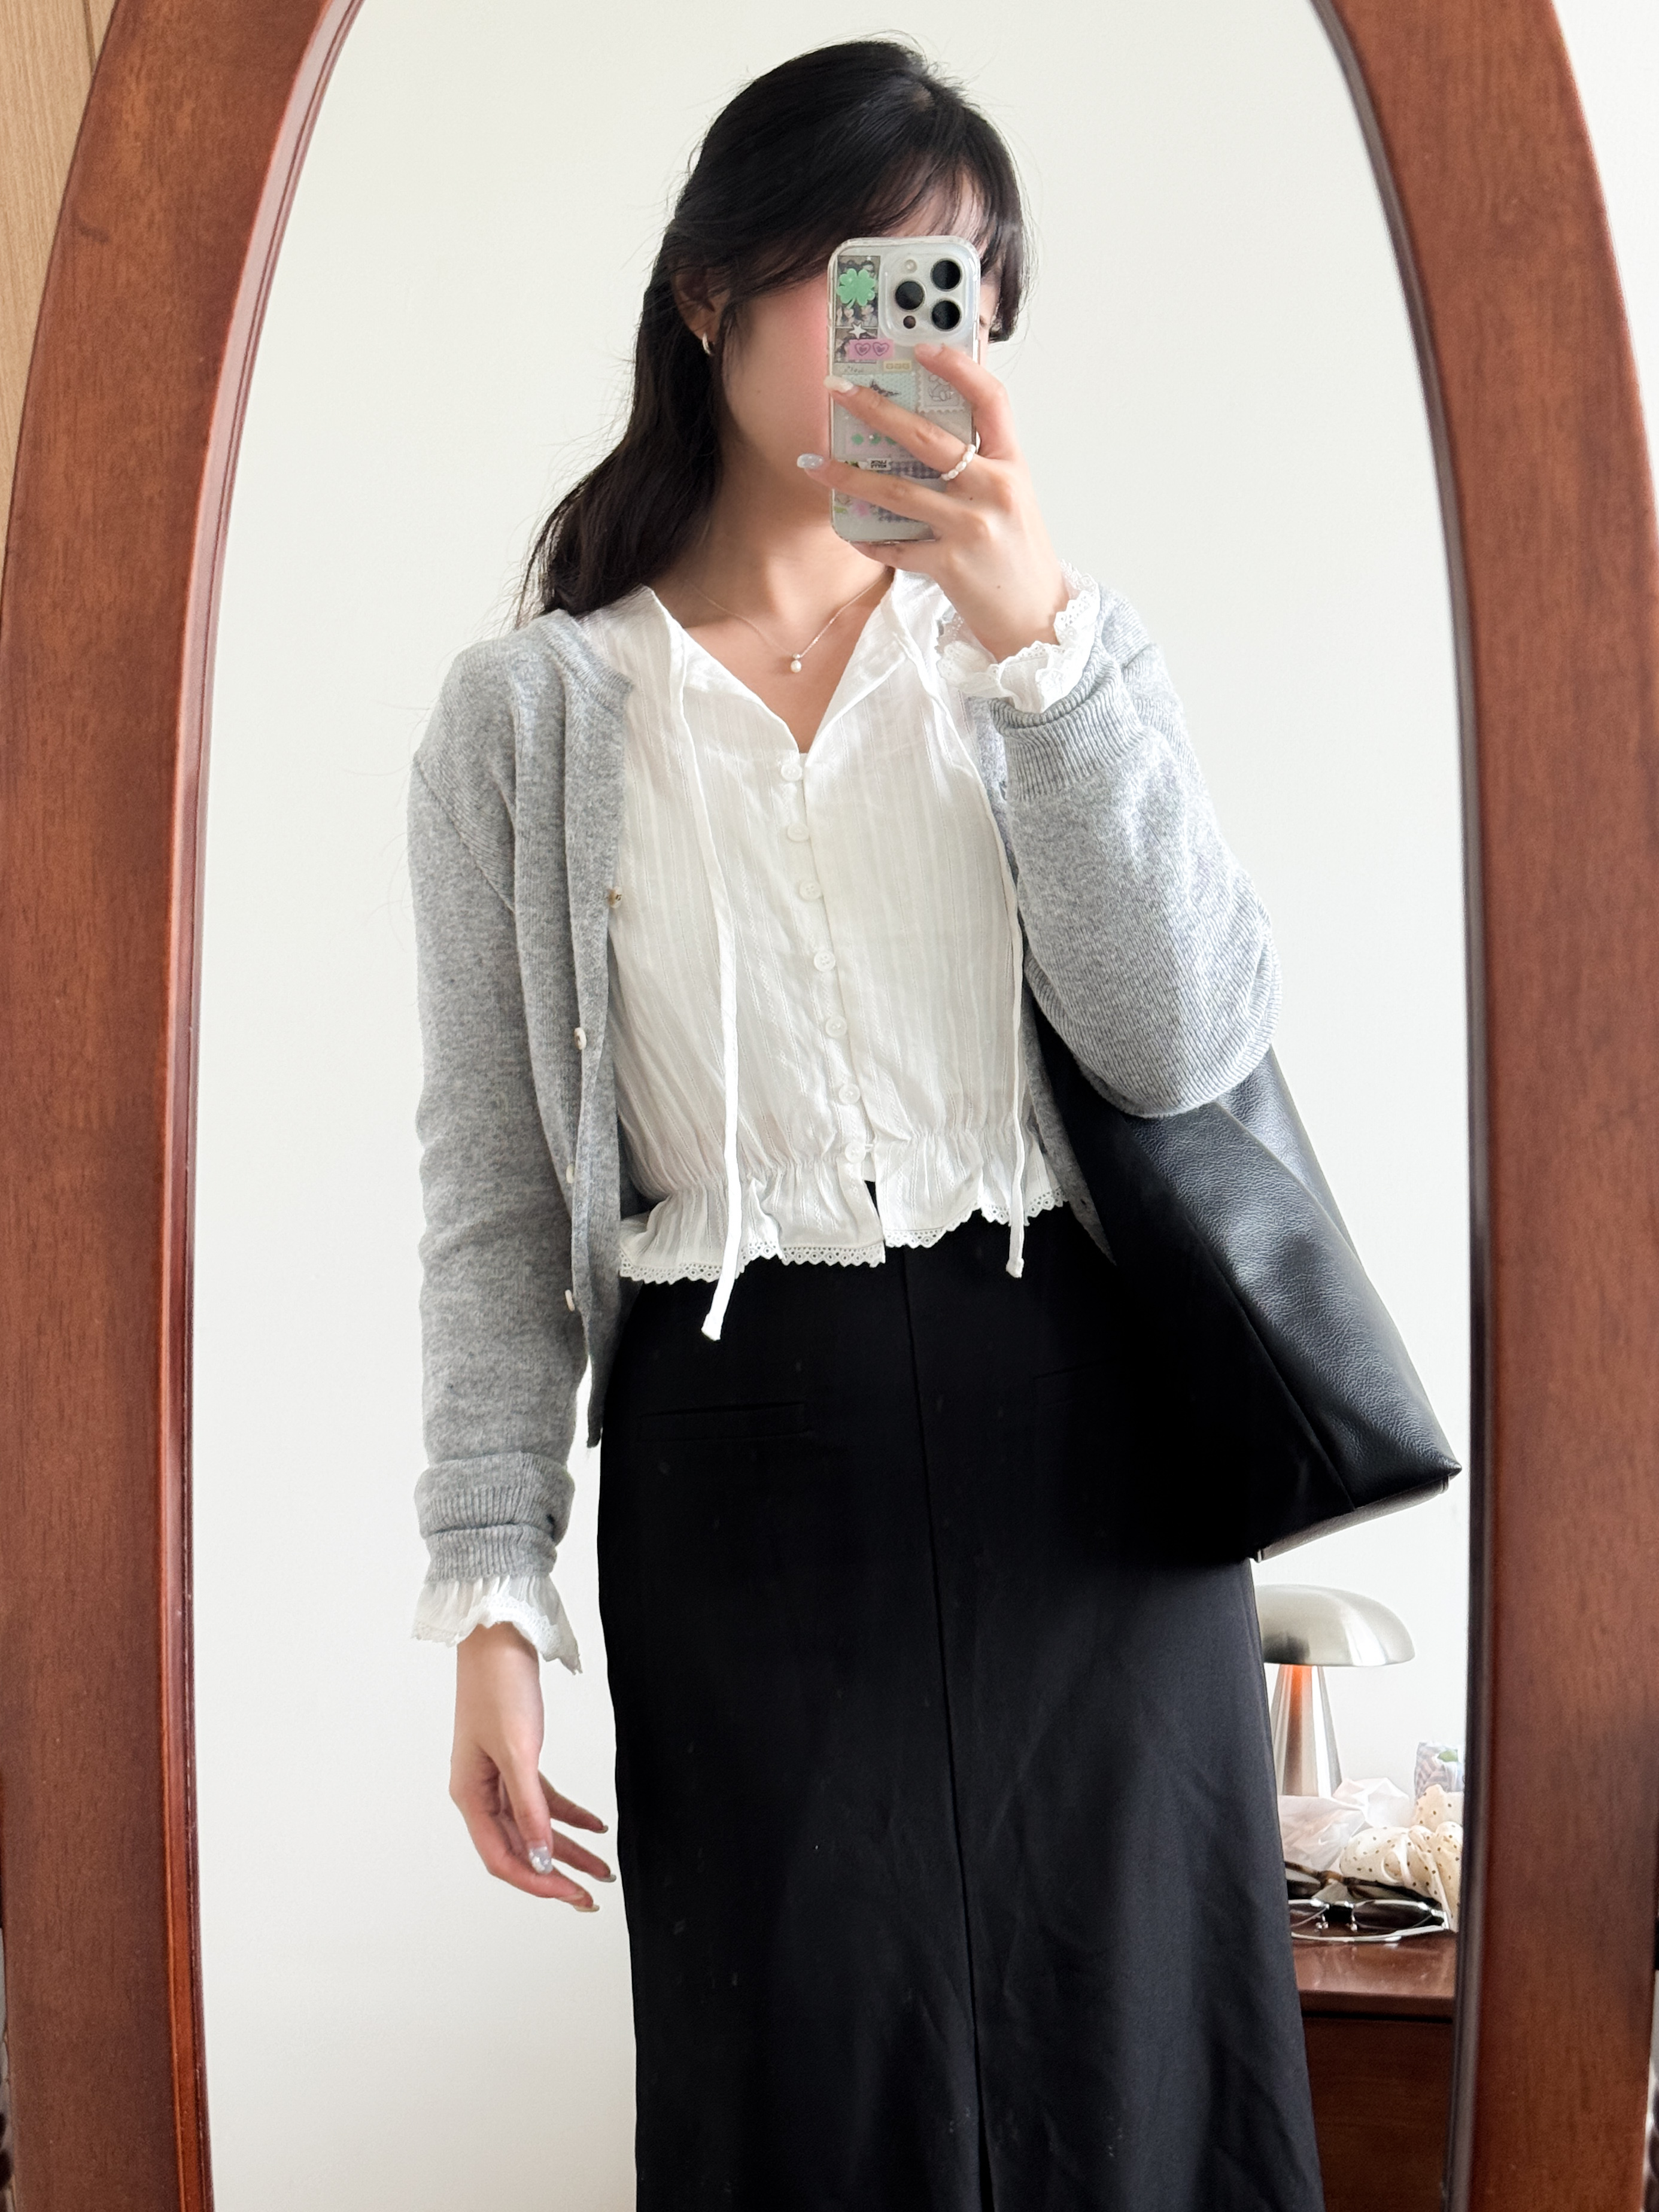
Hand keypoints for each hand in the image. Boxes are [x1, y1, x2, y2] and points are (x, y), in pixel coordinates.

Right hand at [450, 1620, 613, 1906]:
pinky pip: (543, 1799)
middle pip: (518, 1848)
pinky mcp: (516, 1758)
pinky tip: (596, 1825)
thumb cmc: (498, 1686)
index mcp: (469, 1795)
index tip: (572, 1894)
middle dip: (556, 1873)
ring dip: (568, 1849)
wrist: (499, 1635)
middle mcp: (480, 1791)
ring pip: (535, 1826)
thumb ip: (529, 1808)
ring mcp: (497, 1775)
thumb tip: (542, 1857)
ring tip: (602, 1868)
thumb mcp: (518, 1750)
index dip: (537, 1881)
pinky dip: (569, 1813)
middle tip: (591, 1894)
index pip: (502, 1858)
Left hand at [804, 343, 1068, 662]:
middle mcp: (993, 490)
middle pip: (925, 438)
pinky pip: (896, 546)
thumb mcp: (1012, 498)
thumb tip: (924, 433)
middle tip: (836, 390)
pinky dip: (870, 538)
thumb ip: (980, 465)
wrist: (1036, 620)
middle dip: (874, 409)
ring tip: (815, 462)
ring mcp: (970, 528)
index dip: (957, 367)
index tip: (921, 347)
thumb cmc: (1019, 555)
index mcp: (1011, 465)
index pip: (990, 399)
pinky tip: (850, 529)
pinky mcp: (949, 565)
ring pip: (898, 492)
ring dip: (849, 475)